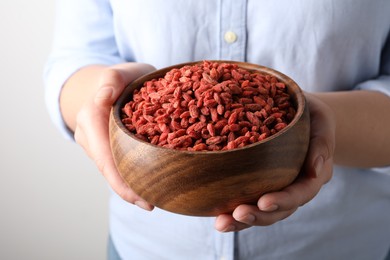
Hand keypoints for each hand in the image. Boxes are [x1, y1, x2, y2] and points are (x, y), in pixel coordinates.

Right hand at [74, 62, 155, 209]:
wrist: (110, 83)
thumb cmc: (120, 78)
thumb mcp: (119, 72)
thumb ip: (112, 78)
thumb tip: (104, 96)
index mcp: (91, 117)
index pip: (104, 155)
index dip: (120, 179)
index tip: (139, 196)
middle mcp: (90, 135)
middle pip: (108, 168)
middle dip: (128, 188)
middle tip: (151, 203)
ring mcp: (97, 143)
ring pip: (112, 169)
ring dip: (130, 186)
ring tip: (152, 200)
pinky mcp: (107, 146)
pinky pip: (118, 163)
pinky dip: (131, 175)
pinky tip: (147, 186)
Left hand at [215, 93, 335, 231]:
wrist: (302, 117)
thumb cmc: (311, 115)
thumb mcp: (321, 119)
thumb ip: (322, 142)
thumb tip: (315, 170)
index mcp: (313, 175)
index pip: (301, 193)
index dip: (283, 200)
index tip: (263, 202)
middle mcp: (295, 187)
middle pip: (280, 210)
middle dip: (258, 216)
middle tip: (238, 214)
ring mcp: (277, 189)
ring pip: (262, 211)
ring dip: (242, 220)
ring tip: (221, 224)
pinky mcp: (260, 185)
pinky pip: (249, 200)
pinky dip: (233, 210)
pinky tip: (217, 215)